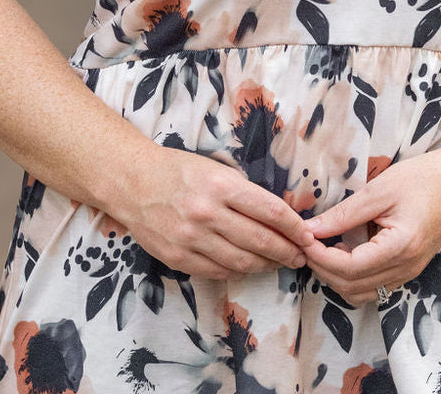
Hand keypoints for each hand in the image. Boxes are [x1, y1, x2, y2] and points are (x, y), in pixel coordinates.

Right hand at [109, 143, 314, 280]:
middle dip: (287, 251)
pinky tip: (249, 267)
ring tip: (278, 263)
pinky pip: (217, 271)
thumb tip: (278, 215)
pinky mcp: (178, 258)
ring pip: (242, 262)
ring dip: (266, 265)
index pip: (271, 211)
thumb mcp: (215, 168)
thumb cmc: (178, 169)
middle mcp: (208, 213)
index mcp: (221, 185)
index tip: (308, 236)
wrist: (132, 182)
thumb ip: (243, 191)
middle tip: (300, 256)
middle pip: (261, 241)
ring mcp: (192, 239)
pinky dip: (238, 271)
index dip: (295, 227)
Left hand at [301, 151, 440, 306]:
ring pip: (361, 292)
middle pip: (352, 286)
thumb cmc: (421, 179)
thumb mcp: (378, 191)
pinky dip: (352, 276)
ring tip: (322, 246)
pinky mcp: (409, 269)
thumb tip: (310, 229)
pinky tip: (344, 250)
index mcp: (400, 248)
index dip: (320, 257)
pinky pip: (374, 285)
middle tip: (305, 242)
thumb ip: (343, 214)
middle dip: (322, 268)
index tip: (302, 238)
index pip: (349, 268)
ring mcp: (409, 273)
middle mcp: (406, 269)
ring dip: (336, 276)